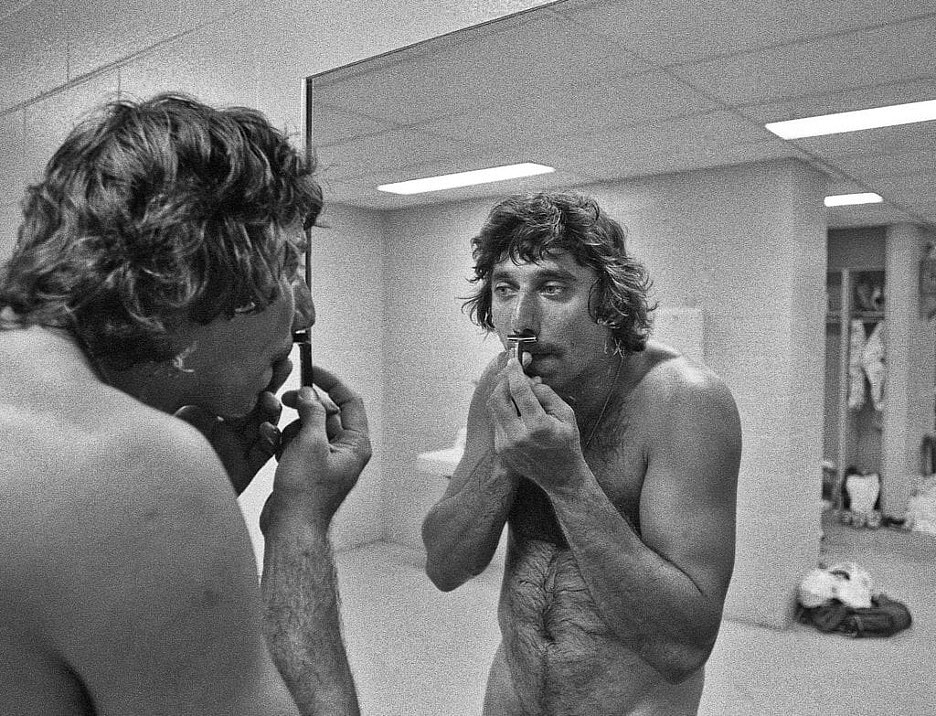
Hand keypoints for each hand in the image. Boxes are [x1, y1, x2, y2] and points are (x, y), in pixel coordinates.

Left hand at [175, 358, 291, 494]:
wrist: (169, 493)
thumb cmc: (167, 458)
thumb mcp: (179, 419)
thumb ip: (196, 401)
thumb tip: (209, 379)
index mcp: (213, 416)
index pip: (240, 392)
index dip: (255, 376)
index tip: (265, 358)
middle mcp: (228, 431)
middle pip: (257, 405)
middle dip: (272, 384)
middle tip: (284, 366)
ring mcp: (238, 449)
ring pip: (265, 425)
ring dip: (271, 412)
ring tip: (271, 402)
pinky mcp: (246, 468)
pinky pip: (265, 452)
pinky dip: (270, 440)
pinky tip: (268, 430)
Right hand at [263, 366, 371, 530]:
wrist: (290, 526)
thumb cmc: (305, 494)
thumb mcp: (309, 444)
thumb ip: (312, 413)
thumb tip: (311, 394)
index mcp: (355, 444)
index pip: (350, 401)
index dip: (332, 383)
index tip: (313, 371)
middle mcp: (345, 450)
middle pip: (328, 412)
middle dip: (307, 405)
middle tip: (288, 398)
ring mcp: (327, 459)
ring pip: (311, 426)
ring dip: (294, 425)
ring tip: (281, 434)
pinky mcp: (309, 467)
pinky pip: (299, 442)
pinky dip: (287, 440)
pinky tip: (276, 447)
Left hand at [487, 357, 584, 493]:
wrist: (561, 478)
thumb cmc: (567, 444)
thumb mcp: (566, 416)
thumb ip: (547, 394)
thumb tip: (529, 380)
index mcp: (538, 427)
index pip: (519, 391)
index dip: (515, 371)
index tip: (514, 360)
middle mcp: (517, 436)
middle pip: (497, 397)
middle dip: (503, 380)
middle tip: (512, 372)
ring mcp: (506, 444)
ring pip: (493, 408)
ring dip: (502, 394)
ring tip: (516, 389)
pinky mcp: (500, 449)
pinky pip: (497, 420)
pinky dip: (504, 409)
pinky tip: (517, 408)